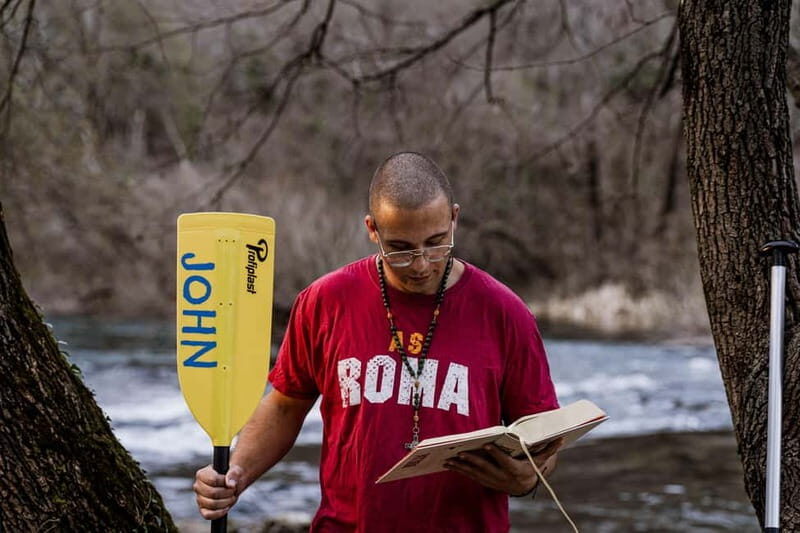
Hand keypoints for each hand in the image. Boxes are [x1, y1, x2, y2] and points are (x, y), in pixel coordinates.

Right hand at [193, 464, 243, 519]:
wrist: (232, 485)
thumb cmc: (232, 476)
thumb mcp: (235, 471)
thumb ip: (233, 474)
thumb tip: (230, 484)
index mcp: (202, 474)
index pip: (213, 480)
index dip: (225, 482)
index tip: (231, 482)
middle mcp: (198, 486)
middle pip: (212, 493)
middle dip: (227, 493)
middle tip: (233, 490)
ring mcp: (199, 499)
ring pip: (212, 504)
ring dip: (226, 502)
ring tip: (232, 497)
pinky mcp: (203, 509)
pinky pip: (208, 515)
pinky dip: (219, 513)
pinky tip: (226, 507)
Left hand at [443, 438, 560, 495]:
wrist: (523, 486)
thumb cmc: (531, 466)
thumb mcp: (540, 459)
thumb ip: (549, 448)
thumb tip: (561, 438)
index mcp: (515, 470)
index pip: (504, 461)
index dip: (495, 453)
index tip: (486, 444)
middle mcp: (502, 477)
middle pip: (485, 468)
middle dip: (472, 460)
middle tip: (460, 452)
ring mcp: (492, 480)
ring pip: (475, 473)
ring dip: (461, 466)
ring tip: (449, 458)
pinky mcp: (484, 481)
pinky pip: (470, 476)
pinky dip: (460, 470)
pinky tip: (449, 463)